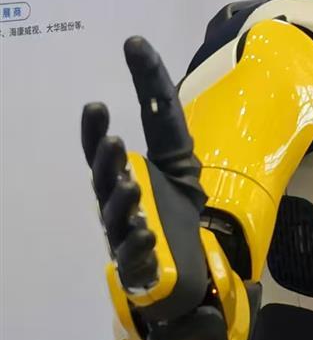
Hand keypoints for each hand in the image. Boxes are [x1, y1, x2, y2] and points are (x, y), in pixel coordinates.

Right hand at [82, 37, 222, 339]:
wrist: (184, 270)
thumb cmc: (173, 211)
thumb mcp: (179, 164)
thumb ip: (167, 125)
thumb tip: (152, 69)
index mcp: (124, 176)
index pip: (107, 145)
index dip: (101, 122)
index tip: (109, 84)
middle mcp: (118, 202)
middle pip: (104, 178)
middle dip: (105, 158)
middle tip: (113, 137)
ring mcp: (126, 235)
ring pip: (116, 216)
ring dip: (121, 198)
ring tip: (131, 184)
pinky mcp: (142, 265)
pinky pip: (136, 255)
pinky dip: (139, 244)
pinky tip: (146, 233)